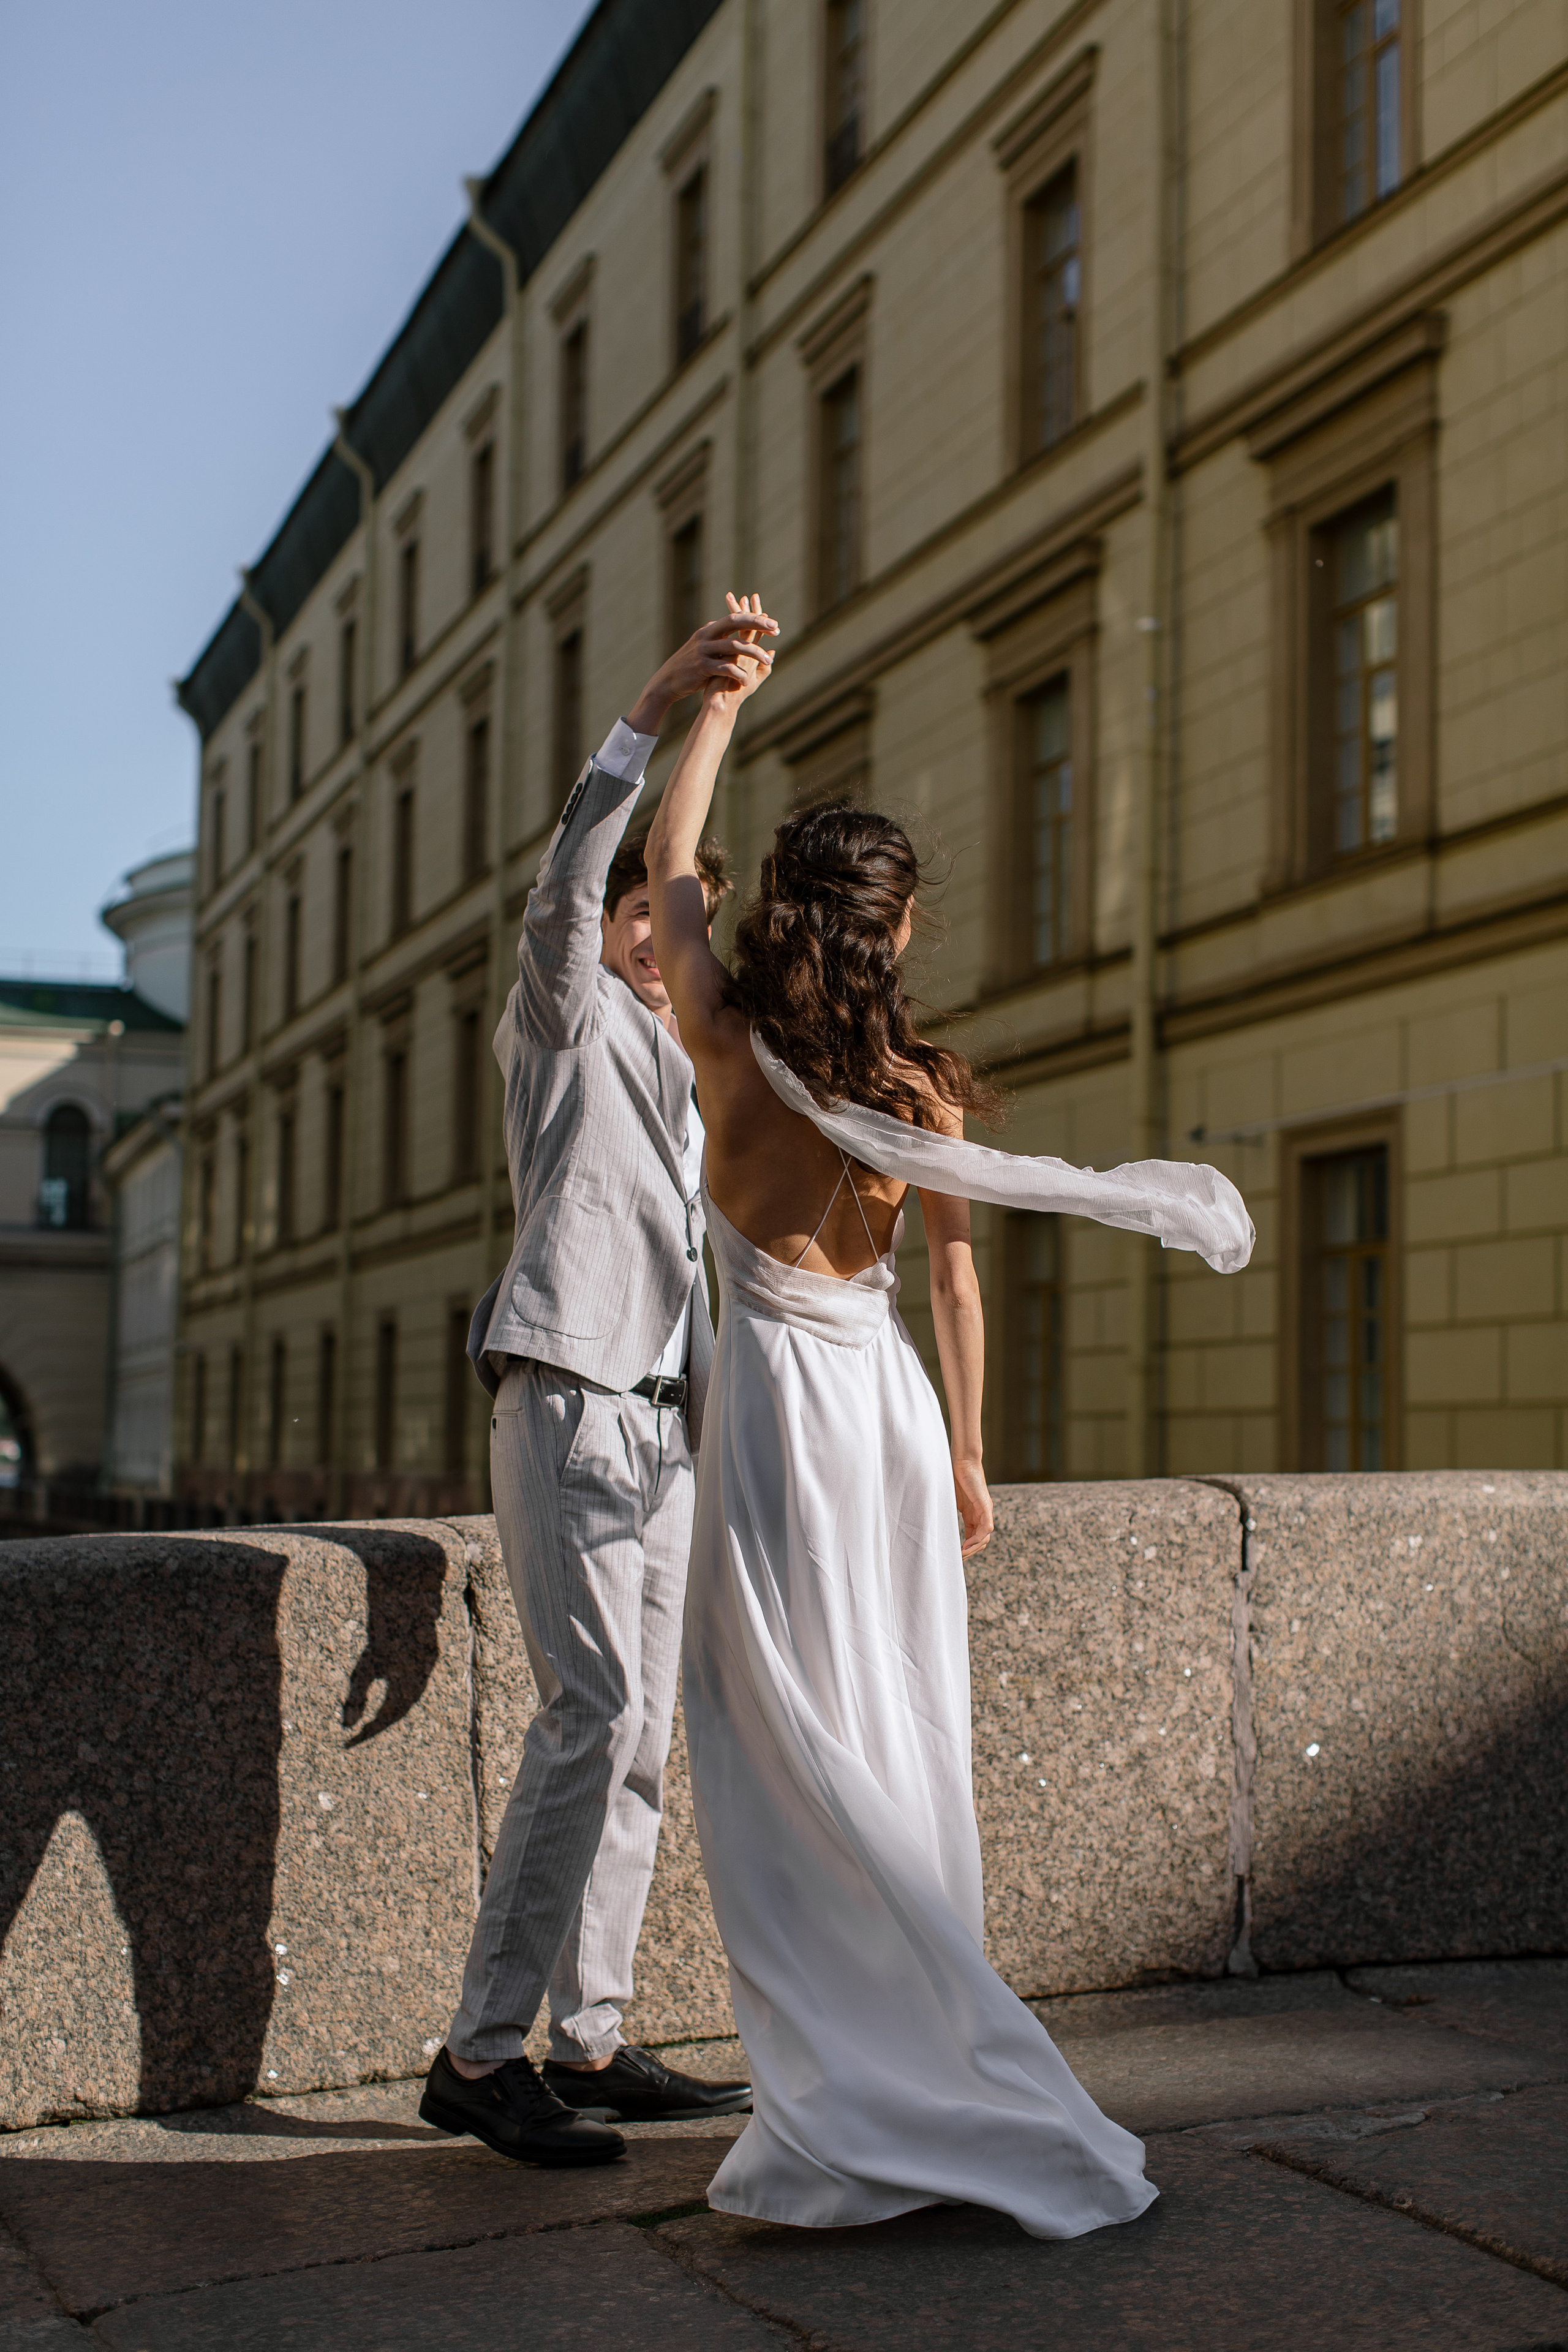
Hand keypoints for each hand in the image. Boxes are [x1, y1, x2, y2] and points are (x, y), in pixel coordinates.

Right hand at [627, 607, 779, 731]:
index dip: (755, 619)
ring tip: (768, 660)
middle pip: (735, 622)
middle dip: (757, 624)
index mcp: (710, 629)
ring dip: (754, 652)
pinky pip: (725, 667)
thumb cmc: (692, 667)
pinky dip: (738, 673)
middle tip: (776, 629)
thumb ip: (723, 641)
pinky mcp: (701, 667)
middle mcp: (707, 635)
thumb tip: (744, 636)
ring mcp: (703, 650)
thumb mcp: (707, 649)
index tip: (773, 624)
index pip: (736, 618)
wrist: (667, 682)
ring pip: (734, 645)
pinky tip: (747, 680)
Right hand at [953, 1457, 992, 1558]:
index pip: (974, 1537)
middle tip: (957, 1559)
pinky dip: (977, 1538)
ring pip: (985, 1537)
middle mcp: (982, 1514)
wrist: (963, 1459)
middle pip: (981, 1541)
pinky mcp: (985, 1506)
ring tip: (960, 1555)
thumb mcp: (950, 1499)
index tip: (955, 1556)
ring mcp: (985, 1510)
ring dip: (973, 1548)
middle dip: (970, 1552)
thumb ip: (948, 1512)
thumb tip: (933, 1522)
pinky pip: (987, 1527)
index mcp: (974, 1514)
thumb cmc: (954, 1475)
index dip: (966, 1548)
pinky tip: (966, 1545)